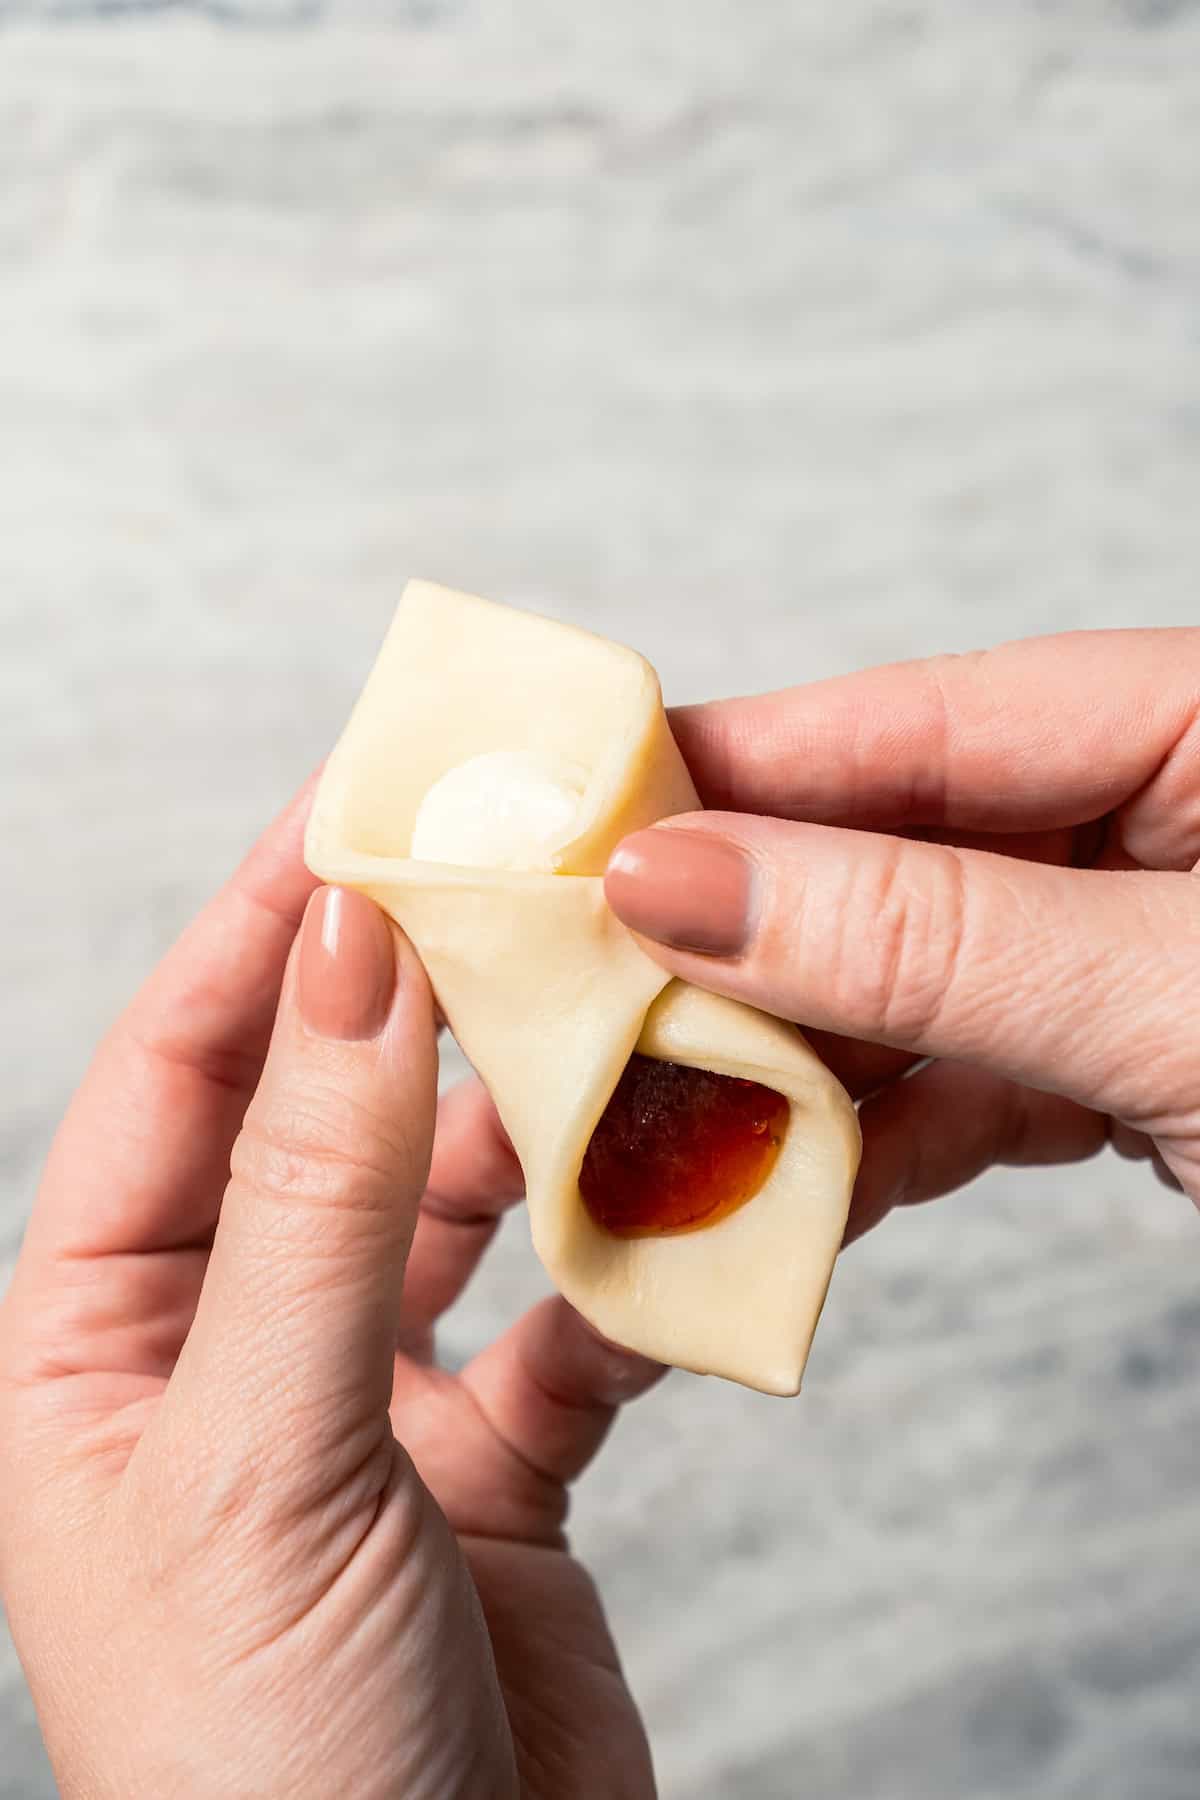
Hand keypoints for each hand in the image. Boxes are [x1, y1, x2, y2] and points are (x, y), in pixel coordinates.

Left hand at [0, 781, 660, 1799]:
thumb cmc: (262, 1761)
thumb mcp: (264, 1453)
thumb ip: (312, 1200)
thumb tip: (347, 950)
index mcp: (95, 1344)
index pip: (177, 1079)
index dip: (261, 936)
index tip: (357, 808)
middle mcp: (222, 1356)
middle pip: (321, 1123)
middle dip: (411, 1006)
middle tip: (510, 877)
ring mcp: (362, 1411)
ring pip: (451, 1211)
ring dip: (530, 1128)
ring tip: (610, 1018)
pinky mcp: (490, 1474)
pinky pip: (564, 1328)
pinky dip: (624, 1269)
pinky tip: (679, 1210)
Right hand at [605, 630, 1199, 1241]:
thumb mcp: (1164, 997)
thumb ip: (926, 937)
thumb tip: (680, 880)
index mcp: (1194, 722)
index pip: (924, 722)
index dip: (743, 773)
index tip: (586, 824)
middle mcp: (1158, 816)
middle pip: (899, 853)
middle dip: (749, 935)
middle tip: (584, 978)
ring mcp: (1136, 950)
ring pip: (918, 982)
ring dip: (796, 1060)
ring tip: (653, 1105)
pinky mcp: (1133, 1072)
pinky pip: (975, 1085)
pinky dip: (885, 1142)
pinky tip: (786, 1184)